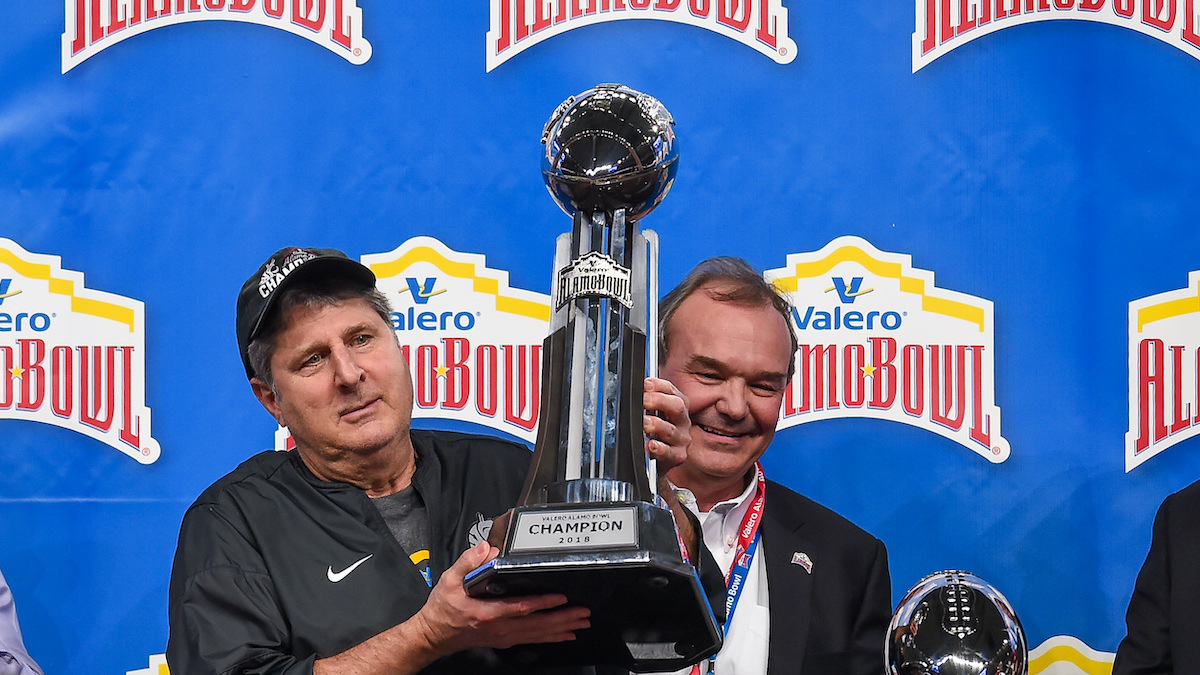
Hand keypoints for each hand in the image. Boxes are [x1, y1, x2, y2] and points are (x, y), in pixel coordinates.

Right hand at [413, 542, 590, 655]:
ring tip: (581, 623)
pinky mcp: (505, 639)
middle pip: (537, 624)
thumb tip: (486, 549)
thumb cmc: (442, 609)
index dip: (543, 603)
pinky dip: (551, 637)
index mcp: (487, 612)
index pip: (521, 607)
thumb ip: (468, 563)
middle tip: (583, 613)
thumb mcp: (449, 580)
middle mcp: (499, 627)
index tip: (561, 598)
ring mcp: (504, 636)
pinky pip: (533, 638)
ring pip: (538, 634)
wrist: (434, 635)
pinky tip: (564, 634)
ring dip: (562, 628)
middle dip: (563, 619)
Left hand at [642, 376, 691, 473]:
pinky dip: (659, 449)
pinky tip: (650, 445)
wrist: (659, 461)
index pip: (670, 390)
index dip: (658, 385)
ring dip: (656, 425)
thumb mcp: (652, 413)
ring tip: (644, 423)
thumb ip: (645, 400)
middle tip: (643, 401)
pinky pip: (669, 453)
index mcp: (677, 405)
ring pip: (670, 430)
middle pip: (677, 406)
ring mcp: (681, 439)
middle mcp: (682, 421)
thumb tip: (631, 389)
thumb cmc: (655, 434)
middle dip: (658, 401)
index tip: (645, 385)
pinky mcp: (677, 456)